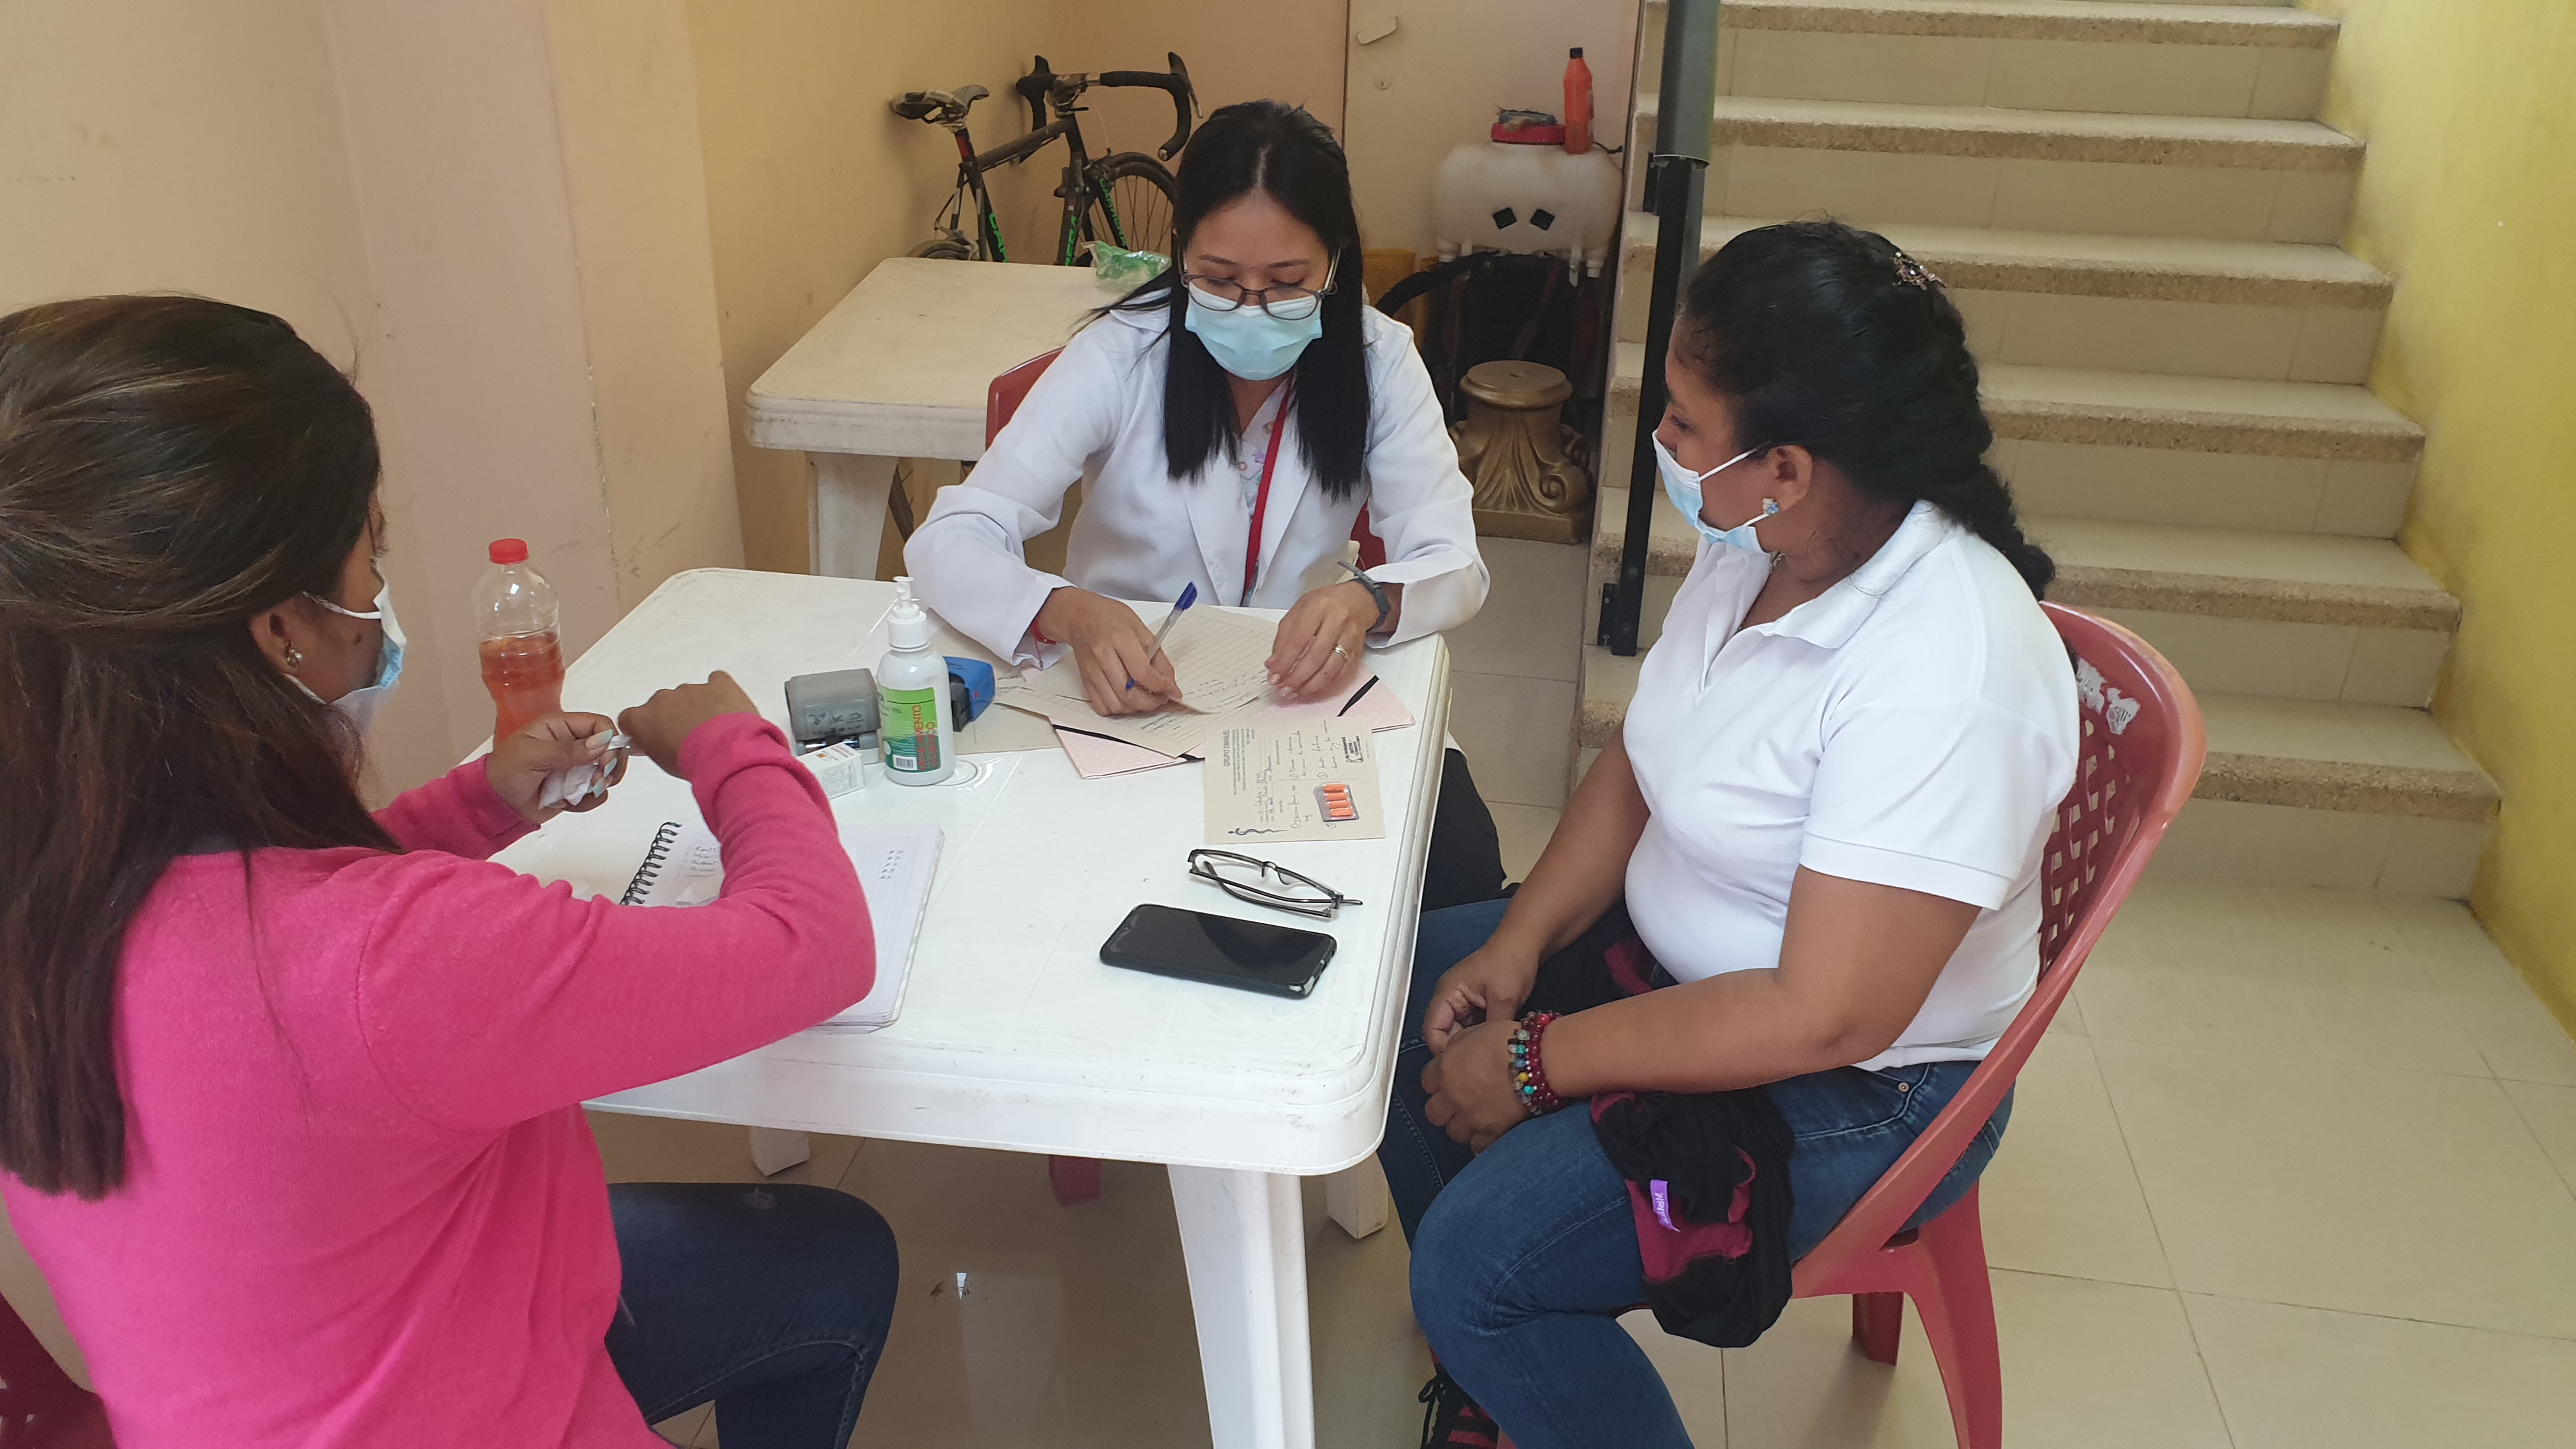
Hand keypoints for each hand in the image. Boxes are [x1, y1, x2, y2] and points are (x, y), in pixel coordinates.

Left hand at [484, 712, 623, 825]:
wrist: (495, 803)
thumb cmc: (505, 771)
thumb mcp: (531, 755)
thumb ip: (567, 750)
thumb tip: (601, 743)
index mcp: (561, 727)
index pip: (599, 724)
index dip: (609, 741)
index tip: (605, 761)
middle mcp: (574, 744)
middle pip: (611, 747)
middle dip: (611, 765)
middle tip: (599, 779)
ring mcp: (577, 767)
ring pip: (609, 771)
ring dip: (602, 783)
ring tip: (583, 791)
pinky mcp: (577, 788)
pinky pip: (598, 793)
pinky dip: (590, 799)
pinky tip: (571, 801)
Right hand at [618, 671, 759, 778]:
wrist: (726, 752)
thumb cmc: (692, 760)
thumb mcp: (662, 762)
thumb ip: (650, 746)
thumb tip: (646, 743)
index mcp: (643, 718)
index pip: (631, 718)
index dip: (641, 728)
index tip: (650, 736)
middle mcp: (663, 698)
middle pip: (663, 704)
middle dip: (673, 717)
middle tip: (687, 738)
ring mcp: (690, 689)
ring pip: (689, 695)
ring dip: (697, 707)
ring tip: (712, 731)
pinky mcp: (717, 684)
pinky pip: (716, 682)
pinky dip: (720, 693)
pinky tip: (726, 710)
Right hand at [1035, 587, 1180, 715]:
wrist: (1081, 616)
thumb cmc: (1111, 618)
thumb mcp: (1142, 630)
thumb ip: (1158, 658)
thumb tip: (1170, 684)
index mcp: (1120, 638)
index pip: (1142, 673)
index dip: (1161, 686)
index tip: (1171, 690)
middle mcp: (1103, 656)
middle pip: (1128, 694)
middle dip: (1150, 702)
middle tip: (1161, 698)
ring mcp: (1092, 670)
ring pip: (1115, 705)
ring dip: (1135, 708)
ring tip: (1145, 699)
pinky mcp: (1085, 681)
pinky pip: (1102, 706)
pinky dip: (1117, 709)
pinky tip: (1126, 699)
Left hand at [1266, 581, 1375, 701]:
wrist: (1357, 600)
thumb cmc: (1324, 605)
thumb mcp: (1299, 611)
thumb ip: (1284, 636)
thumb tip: (1274, 664)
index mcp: (1318, 607)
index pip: (1299, 640)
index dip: (1285, 662)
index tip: (1274, 676)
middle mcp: (1336, 621)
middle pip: (1316, 657)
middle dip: (1297, 678)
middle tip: (1284, 689)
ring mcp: (1350, 637)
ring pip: (1331, 668)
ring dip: (1311, 685)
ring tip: (1296, 692)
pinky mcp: (1358, 650)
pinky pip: (1342, 673)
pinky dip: (1326, 685)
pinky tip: (1313, 688)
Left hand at [1421, 1018, 1530, 1151]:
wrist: (1537, 1060)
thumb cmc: (1511, 1042)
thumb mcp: (1476, 1031)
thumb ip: (1458, 1045)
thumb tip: (1454, 1052)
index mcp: (1447, 1068)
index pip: (1427, 1082)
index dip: (1437, 1082)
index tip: (1446, 1082)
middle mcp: (1453, 1095)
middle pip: (1434, 1113)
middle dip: (1444, 1109)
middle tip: (1457, 1104)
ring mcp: (1471, 1116)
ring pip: (1454, 1132)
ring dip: (1462, 1126)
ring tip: (1475, 1118)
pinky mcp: (1492, 1131)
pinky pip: (1477, 1146)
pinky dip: (1481, 1141)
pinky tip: (1487, 1132)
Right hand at [1423, 937, 1543, 1054]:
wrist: (1528, 943)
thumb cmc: (1511, 960)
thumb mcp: (1503, 999)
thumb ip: (1492, 1028)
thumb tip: (1490, 1053)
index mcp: (1447, 992)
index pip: (1432, 1030)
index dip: (1443, 1050)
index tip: (1461, 1063)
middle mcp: (1451, 997)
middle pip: (1444, 1034)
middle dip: (1459, 1048)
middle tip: (1478, 1060)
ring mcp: (1464, 1001)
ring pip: (1460, 1032)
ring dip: (1472, 1042)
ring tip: (1487, 1052)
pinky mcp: (1477, 1004)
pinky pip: (1473, 1026)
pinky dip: (1481, 1035)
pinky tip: (1493, 1042)